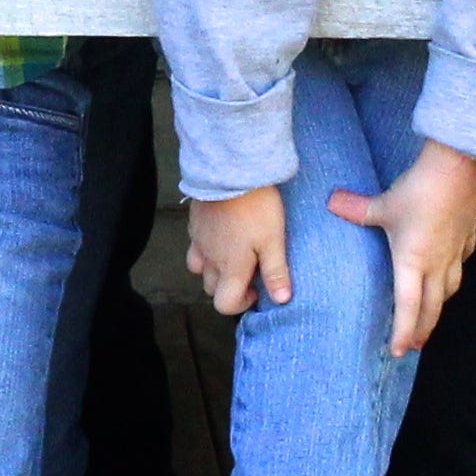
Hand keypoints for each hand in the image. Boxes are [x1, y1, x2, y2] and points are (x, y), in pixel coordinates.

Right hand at [184, 185, 288, 316]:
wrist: (231, 171)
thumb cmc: (256, 208)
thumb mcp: (273, 240)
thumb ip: (276, 272)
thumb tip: (282, 300)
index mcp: (231, 268)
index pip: (224, 304)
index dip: (241, 304)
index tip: (256, 289)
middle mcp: (210, 259)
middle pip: (211, 288)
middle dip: (228, 286)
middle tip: (249, 269)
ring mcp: (199, 241)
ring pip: (199, 268)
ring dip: (214, 269)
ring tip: (233, 254)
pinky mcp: (194, 223)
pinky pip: (195, 245)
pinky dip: (206, 248)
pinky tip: (222, 234)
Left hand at [329, 143, 475, 356]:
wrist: (457, 169)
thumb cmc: (418, 190)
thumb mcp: (382, 204)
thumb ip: (355, 209)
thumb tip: (330, 202)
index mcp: (413, 262)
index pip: (408, 307)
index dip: (403, 332)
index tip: (399, 351)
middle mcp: (437, 264)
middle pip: (432, 307)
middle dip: (422, 329)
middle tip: (414, 345)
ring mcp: (455, 253)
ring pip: (450, 289)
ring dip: (439, 306)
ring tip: (431, 313)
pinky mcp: (467, 238)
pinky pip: (461, 264)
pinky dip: (453, 275)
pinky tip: (449, 272)